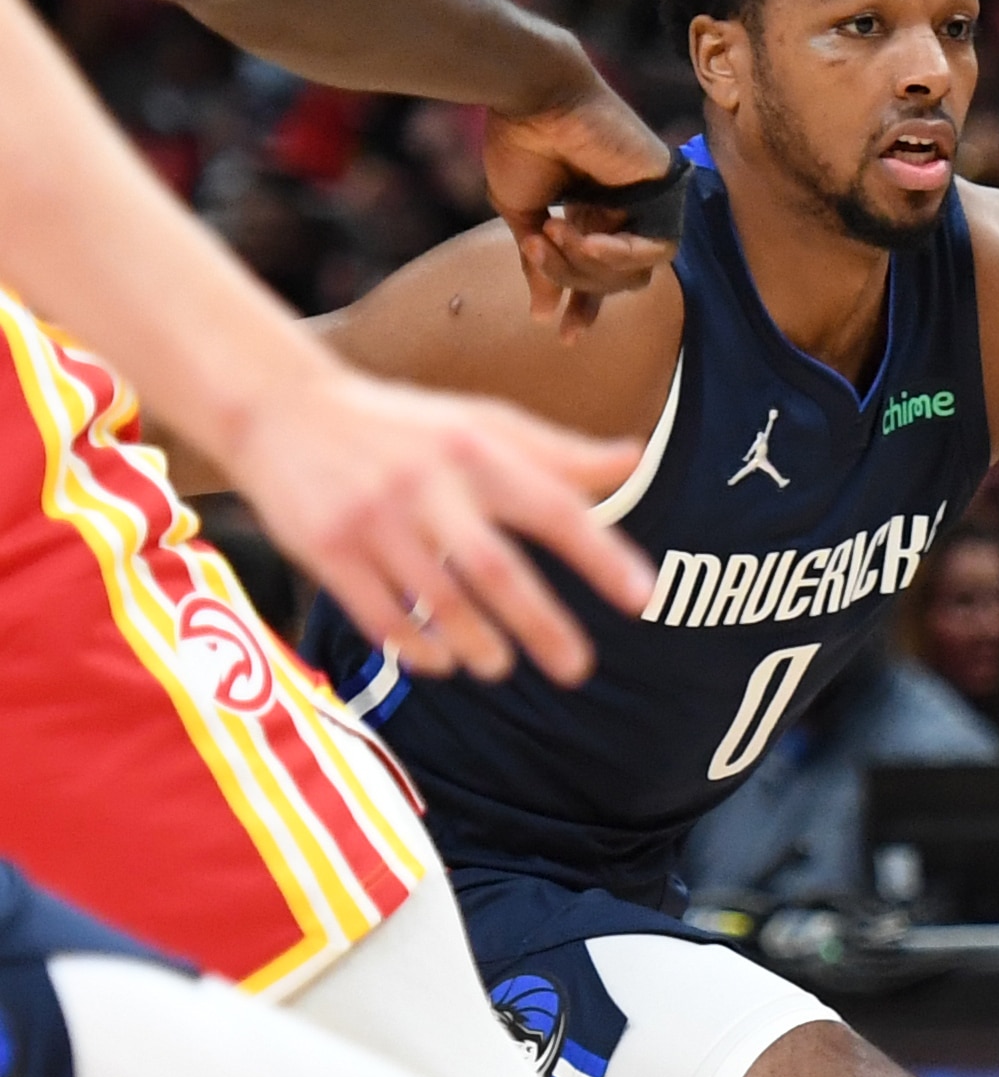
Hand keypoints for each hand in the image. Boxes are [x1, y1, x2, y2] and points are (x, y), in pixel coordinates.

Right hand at [228, 360, 643, 682]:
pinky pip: (381, 617)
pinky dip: (418, 648)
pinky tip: (443, 662)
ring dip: (480, 645)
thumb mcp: (479, 420)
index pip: (552, 507)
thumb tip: (634, 459)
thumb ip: (557, 452)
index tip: (642, 599)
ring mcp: (372, 519)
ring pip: (437, 603)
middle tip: (577, 669)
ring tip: (501, 666)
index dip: (601, 556)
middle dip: (542, 625)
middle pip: (495, 569)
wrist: (279, 408)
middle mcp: (426, 484)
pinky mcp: (325, 548)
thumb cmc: (401, 425)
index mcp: (474, 450)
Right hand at [480, 71, 678, 339]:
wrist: (533, 100)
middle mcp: (622, 214)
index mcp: (590, 217)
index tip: (565, 336)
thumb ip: (541, 265)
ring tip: (556, 231)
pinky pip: (658, 250)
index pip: (599, 277)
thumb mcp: (524, 217)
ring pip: (634, 271)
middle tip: (540, 245)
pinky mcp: (667, 192)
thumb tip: (542, 314)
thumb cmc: (520, 144)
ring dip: (588, 263)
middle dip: (574, 277)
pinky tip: (589, 237)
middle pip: (615, 281)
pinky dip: (620, 253)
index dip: (584, 308)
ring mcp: (646, 204)